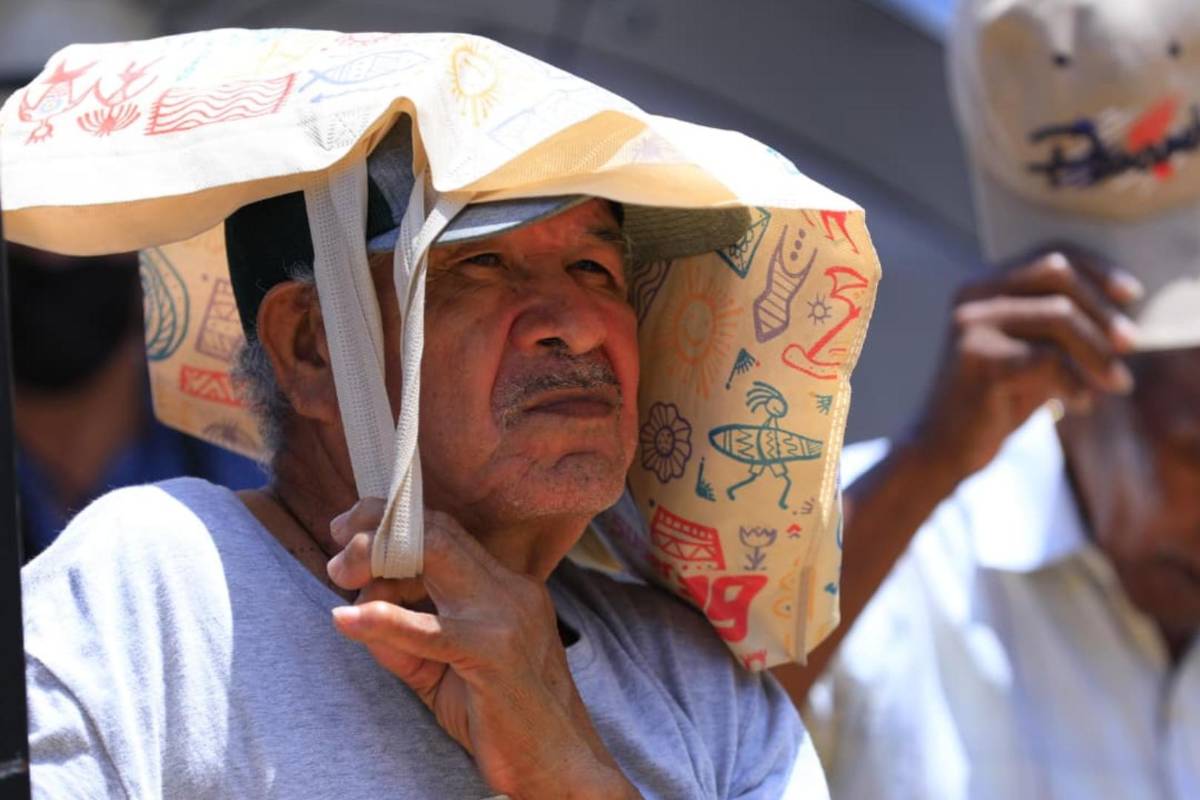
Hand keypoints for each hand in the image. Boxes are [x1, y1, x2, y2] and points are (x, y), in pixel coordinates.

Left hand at [326, 499, 637, 799]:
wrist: (561, 766)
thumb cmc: (503, 721)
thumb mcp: (443, 672)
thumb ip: (403, 640)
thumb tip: (353, 614)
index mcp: (507, 588)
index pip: (447, 532)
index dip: (395, 523)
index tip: (351, 528)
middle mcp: (511, 590)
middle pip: (439, 530)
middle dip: (380, 526)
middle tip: (338, 541)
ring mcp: (506, 617)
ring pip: (435, 555)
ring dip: (377, 557)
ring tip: (339, 572)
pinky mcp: (493, 654)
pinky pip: (429, 629)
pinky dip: (383, 620)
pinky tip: (348, 620)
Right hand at [910, 247, 1141, 480]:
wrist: (943, 447)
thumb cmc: (994, 401)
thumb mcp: (1030, 353)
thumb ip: (1060, 328)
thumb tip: (1122, 312)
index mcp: (983, 286)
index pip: (1049, 255)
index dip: (1096, 268)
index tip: (1131, 295)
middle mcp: (973, 295)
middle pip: (1057, 276)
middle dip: (1102, 310)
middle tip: (1130, 345)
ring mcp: (971, 325)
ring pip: (1058, 315)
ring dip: (1098, 352)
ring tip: (1117, 383)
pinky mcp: (978, 360)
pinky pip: (1048, 360)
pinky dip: (1076, 384)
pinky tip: (1080, 405)